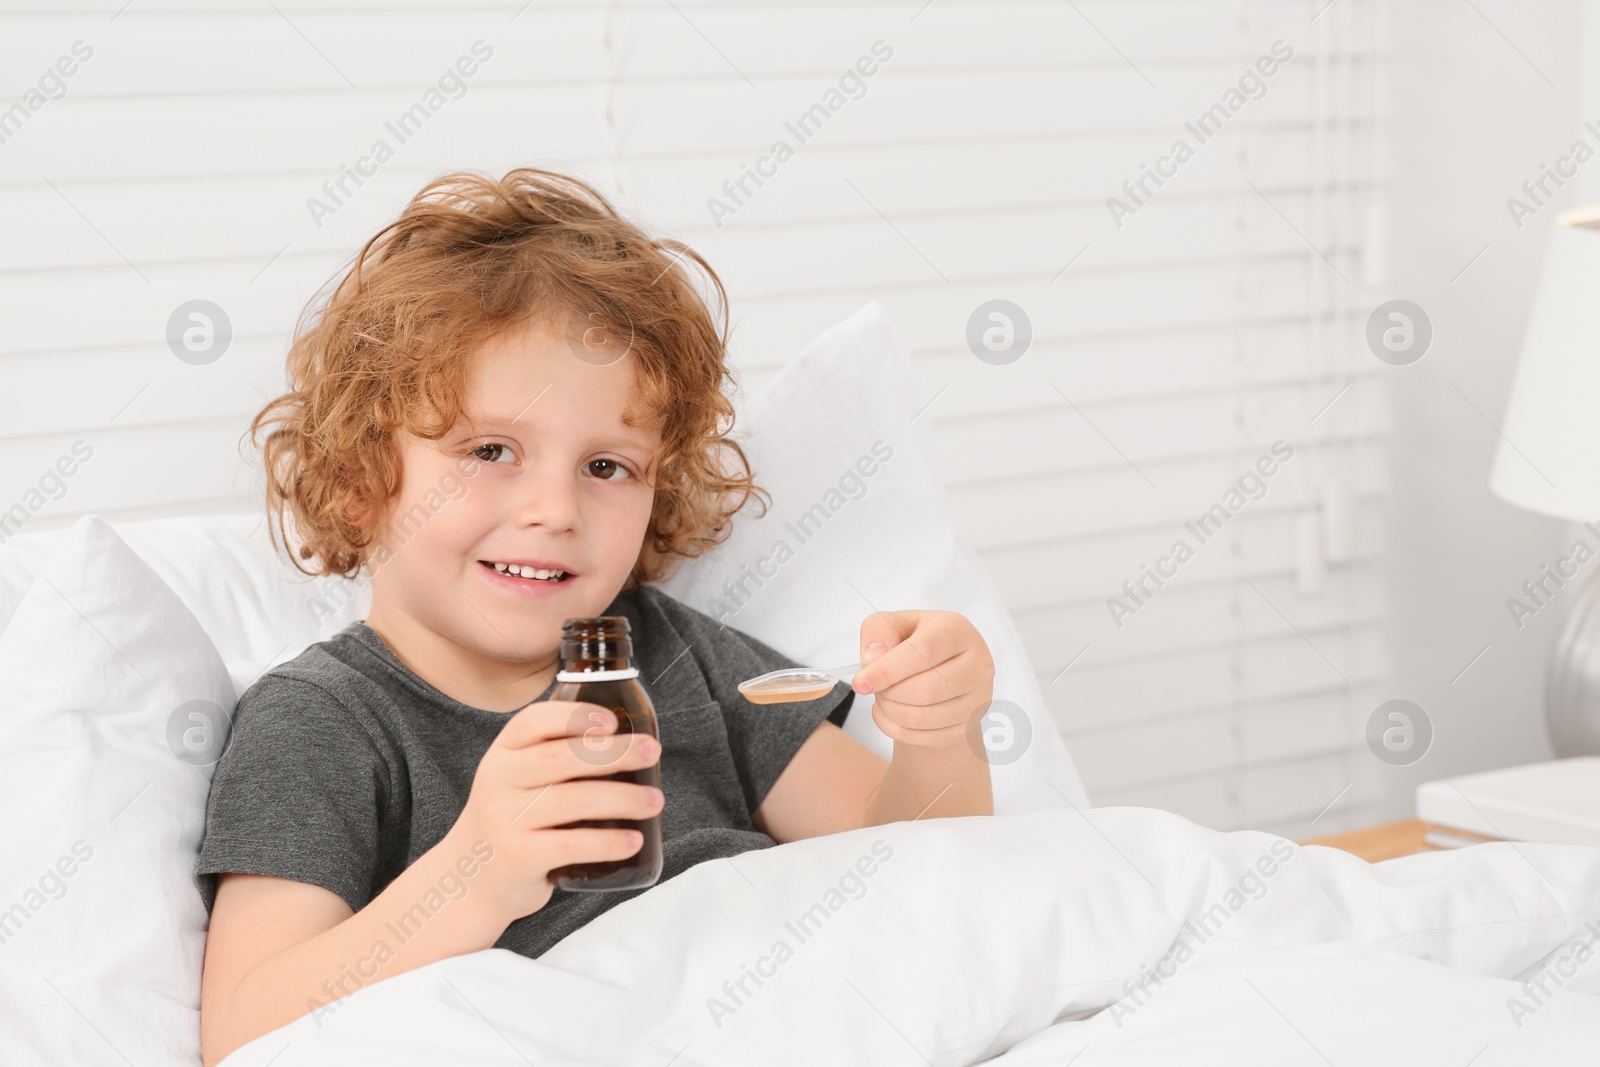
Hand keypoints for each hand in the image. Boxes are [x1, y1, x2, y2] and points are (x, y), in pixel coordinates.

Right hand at [443, 701, 662, 924]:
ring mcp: (505, 821)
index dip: (575, 716)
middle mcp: (499, 781)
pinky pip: (570, 846)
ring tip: (654, 801)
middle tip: (652, 753)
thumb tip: (633, 742)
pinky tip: (633, 840)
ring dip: (623, 798)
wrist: (469, 878)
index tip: (613, 721)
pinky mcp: (518, 858)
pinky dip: (607, 842)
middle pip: (561, 758)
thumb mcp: (518, 778)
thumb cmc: (512, 818)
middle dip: (615, 752)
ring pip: (572, 800)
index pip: (534, 721)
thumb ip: (557, 756)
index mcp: (503, 753)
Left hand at [851, 610, 994, 749]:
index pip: (924, 653)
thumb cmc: (917, 642)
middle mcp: (977, 665)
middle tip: (874, 686)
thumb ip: (878, 631)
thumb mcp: (895, 624)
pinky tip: (890, 712)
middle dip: (888, 693)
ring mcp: (977, 698)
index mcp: (958, 631)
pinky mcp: (967, 725)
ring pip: (922, 717)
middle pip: (925, 690)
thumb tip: (872, 657)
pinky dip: (895, 728)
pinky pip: (923, 737)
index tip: (861, 683)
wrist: (943, 669)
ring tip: (883, 696)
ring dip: (890, 711)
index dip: (887, 670)